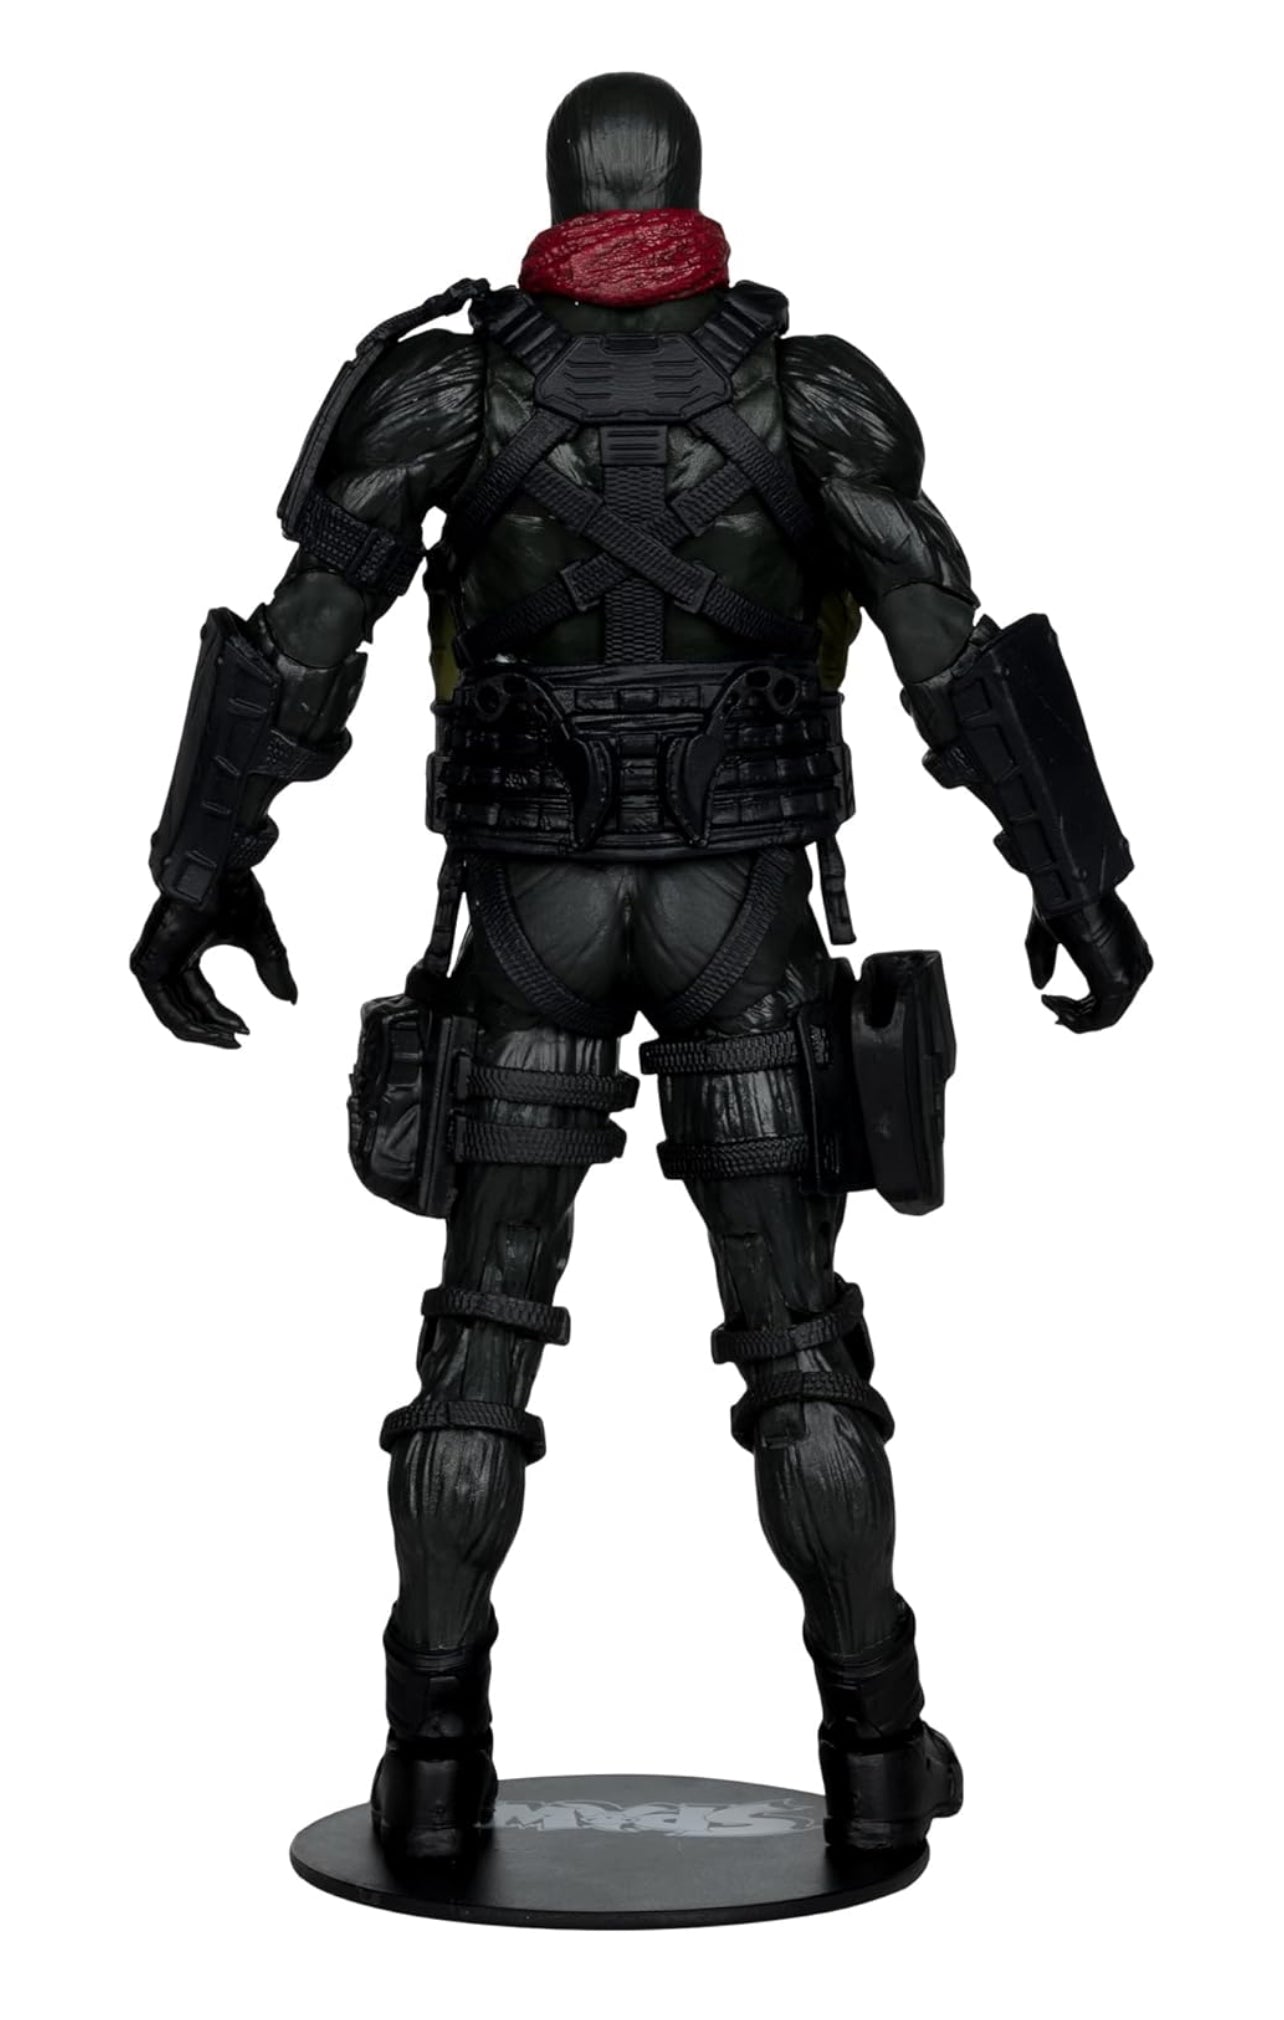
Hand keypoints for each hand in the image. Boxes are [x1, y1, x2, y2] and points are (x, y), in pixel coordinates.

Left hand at [130, 872, 296, 1046]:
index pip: (200, 1000)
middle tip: (238, 1041)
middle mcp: (166, 960)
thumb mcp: (258, 940)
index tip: (248, 1032)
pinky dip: (188, 1022)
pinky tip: (214, 1027)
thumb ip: (272, 969)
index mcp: (184, 954)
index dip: (223, 1019)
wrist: (221, 867)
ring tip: (230, 1037)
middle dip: (213, 1031)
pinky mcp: (149, 963)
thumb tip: (290, 1000)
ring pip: (172, 1015)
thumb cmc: (233, 891)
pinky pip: (164, 1007)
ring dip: (203, 1032)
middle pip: (185, 1012)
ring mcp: (154, 961)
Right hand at [1024, 891, 1151, 1033]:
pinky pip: (1101, 1020)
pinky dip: (1076, 1021)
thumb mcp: (1049, 936)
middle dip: (1076, 1013)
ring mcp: (1132, 976)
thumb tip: (1042, 987)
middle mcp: (1137, 965)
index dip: (1082, 1004)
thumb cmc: (1061, 903)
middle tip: (1050, 1005)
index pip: (1114, 991)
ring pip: (1105, 1018)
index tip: (1053, 1000)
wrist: (1070, 889)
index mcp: (1130, 950)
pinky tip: (1053, 1003)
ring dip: (1073, 1018)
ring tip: (1050, 1002)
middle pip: (1109, 1008)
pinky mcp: (1119, 984)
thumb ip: (1046, 962)